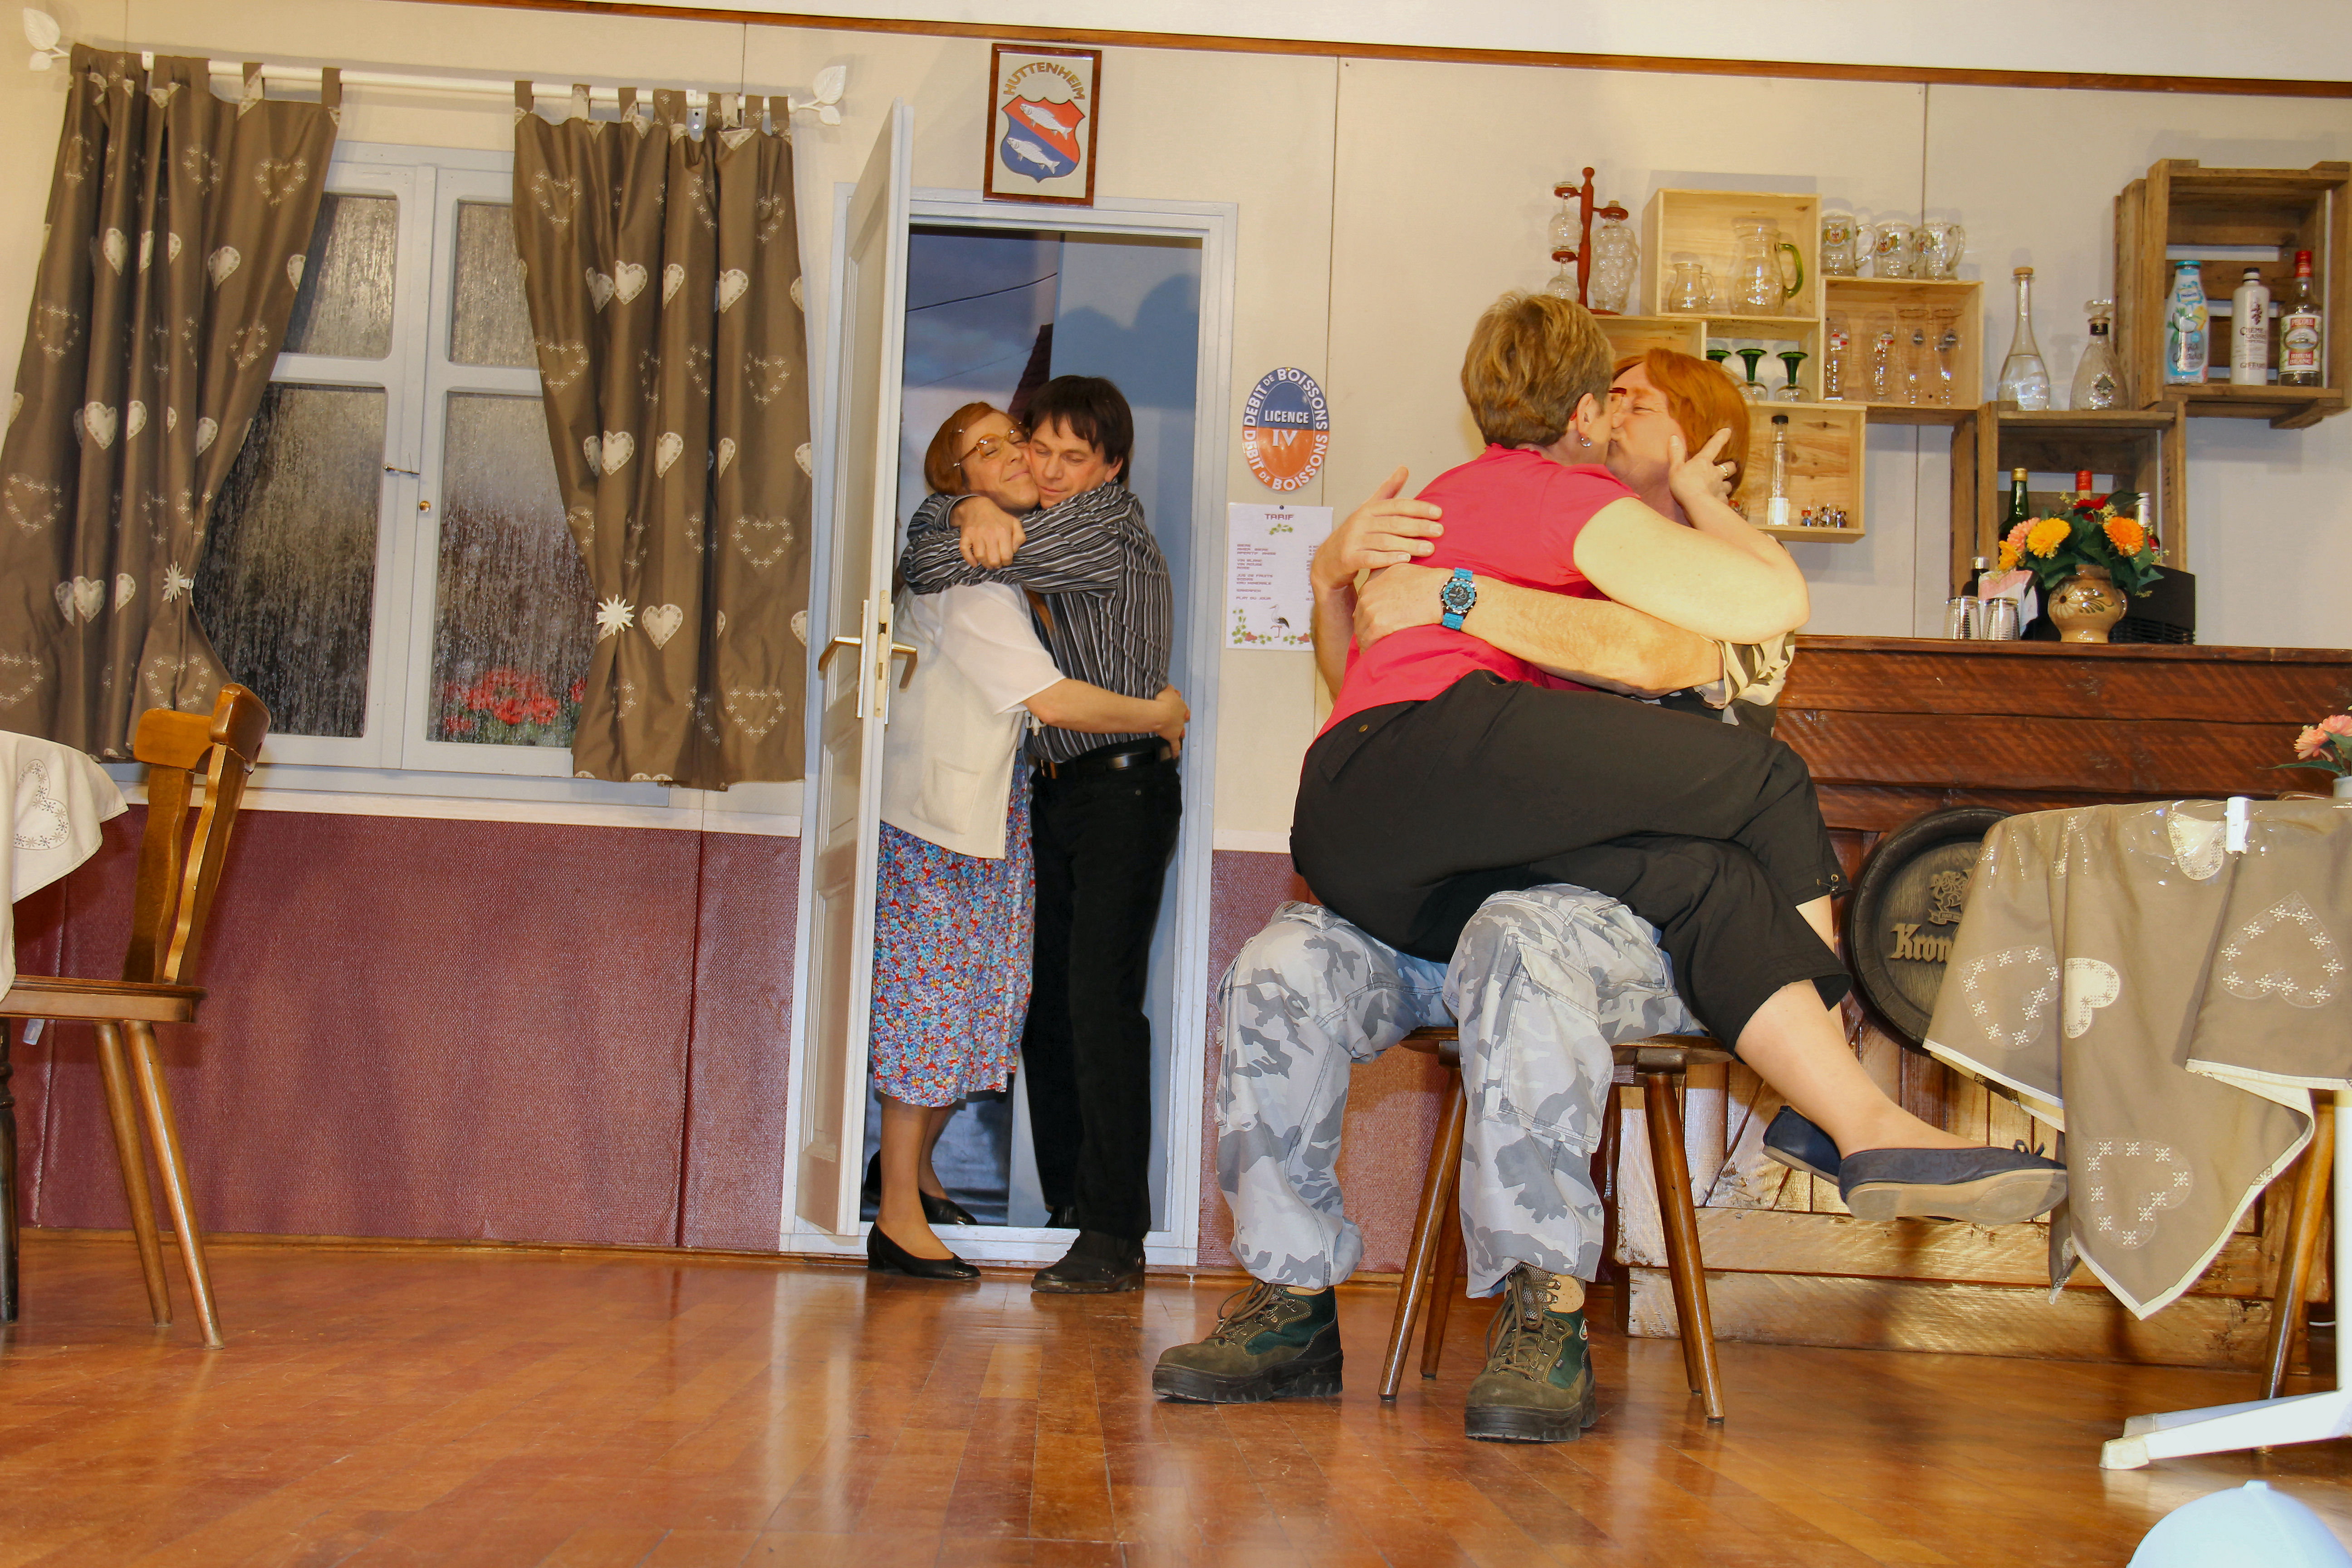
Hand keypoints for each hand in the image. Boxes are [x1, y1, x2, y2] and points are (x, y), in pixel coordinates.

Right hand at [953, 494, 1025, 567]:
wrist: (977, 507)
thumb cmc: (998, 518)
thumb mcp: (1014, 523)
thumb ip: (1019, 538)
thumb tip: (1013, 551)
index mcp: (1003, 531)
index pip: (1006, 556)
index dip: (1007, 562)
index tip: (1005, 560)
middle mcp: (989, 534)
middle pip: (993, 560)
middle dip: (996, 565)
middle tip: (997, 563)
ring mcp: (976, 535)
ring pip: (980, 557)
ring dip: (985, 564)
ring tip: (988, 563)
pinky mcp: (965, 536)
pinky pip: (965, 551)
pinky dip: (969, 560)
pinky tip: (975, 563)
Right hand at [1150, 685, 1188, 755]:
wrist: (1161, 714)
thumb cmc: (1164, 701)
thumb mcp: (1167, 691)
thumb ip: (1170, 690)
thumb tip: (1172, 689)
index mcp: (1181, 706)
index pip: (1182, 707)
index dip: (1180, 707)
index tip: (1177, 707)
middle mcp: (1181, 718)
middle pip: (1183, 719)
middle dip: (1181, 720)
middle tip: (1180, 720)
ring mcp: (1178, 728)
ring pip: (1180, 731)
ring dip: (1180, 732)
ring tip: (1182, 735)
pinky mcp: (1172, 737)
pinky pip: (1175, 745)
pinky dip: (1175, 750)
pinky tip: (1175, 756)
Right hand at [1312, 466, 1441, 592]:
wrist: (1328, 559)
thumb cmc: (1356, 533)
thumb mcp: (1370, 509)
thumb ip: (1388, 491)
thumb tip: (1404, 468)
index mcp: (1369, 509)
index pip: (1397, 505)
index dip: (1419, 508)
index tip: (1439, 513)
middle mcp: (1360, 522)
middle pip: (1394, 523)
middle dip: (1419, 527)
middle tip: (1440, 532)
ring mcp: (1353, 540)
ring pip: (1384, 541)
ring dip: (1409, 545)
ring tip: (1429, 549)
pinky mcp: (1348, 558)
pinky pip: (1370, 558)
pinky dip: (1388, 559)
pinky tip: (1405, 560)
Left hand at [1353, 563, 1447, 649]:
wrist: (1440, 592)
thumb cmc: (1428, 581)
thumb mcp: (1401, 568)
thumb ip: (1386, 575)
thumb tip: (1384, 588)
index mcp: (1371, 582)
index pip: (1363, 604)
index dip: (1369, 616)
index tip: (1377, 624)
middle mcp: (1367, 594)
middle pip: (1360, 618)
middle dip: (1367, 629)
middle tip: (1375, 640)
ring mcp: (1370, 610)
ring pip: (1362, 631)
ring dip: (1368, 641)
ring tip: (1375, 649)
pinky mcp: (1378, 625)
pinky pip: (1367, 642)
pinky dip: (1370, 649)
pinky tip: (1375, 654)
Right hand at [1665, 426, 1737, 513]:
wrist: (1697, 505)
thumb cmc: (1684, 485)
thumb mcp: (1675, 469)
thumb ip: (1676, 454)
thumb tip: (1674, 437)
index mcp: (1704, 462)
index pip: (1714, 446)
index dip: (1721, 437)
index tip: (1728, 431)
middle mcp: (1716, 473)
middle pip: (1730, 467)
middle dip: (1730, 467)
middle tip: (1729, 468)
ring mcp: (1720, 487)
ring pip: (1729, 484)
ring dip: (1726, 485)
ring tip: (1721, 488)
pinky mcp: (1722, 500)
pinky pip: (1724, 499)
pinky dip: (1722, 500)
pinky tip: (1718, 503)